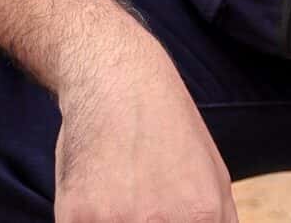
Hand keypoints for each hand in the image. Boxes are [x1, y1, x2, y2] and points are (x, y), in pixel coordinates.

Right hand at [55, 38, 237, 222]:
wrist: (115, 80)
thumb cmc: (168, 129)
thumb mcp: (214, 177)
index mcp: (201, 216)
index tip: (160, 222)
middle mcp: (160, 222)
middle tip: (138, 210)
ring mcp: (115, 221)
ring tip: (120, 202)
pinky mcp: (76, 217)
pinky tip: (96, 201)